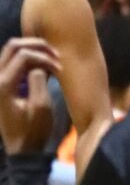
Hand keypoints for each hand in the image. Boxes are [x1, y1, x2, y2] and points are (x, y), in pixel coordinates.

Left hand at [0, 39, 58, 154]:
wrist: (23, 149)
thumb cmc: (33, 129)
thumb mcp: (41, 105)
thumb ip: (38, 79)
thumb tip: (37, 65)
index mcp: (2, 87)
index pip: (23, 56)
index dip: (44, 57)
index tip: (58, 68)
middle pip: (13, 46)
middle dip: (36, 46)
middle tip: (55, 55)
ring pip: (11, 51)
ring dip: (32, 50)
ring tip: (50, 59)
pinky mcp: (2, 85)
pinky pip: (12, 61)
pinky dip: (28, 59)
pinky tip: (42, 67)